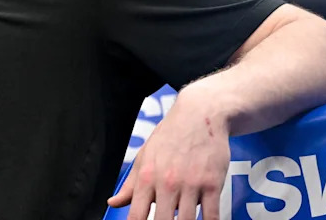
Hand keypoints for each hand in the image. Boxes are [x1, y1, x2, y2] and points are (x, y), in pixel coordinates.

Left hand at [108, 85, 229, 219]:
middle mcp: (167, 183)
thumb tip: (113, 203)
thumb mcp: (144, 157)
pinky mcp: (213, 184)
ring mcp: (191, 184)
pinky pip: (212, 215)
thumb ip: (130, 185)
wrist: (199, 116)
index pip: (137, 214)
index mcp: (146, 177)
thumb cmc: (169, 138)